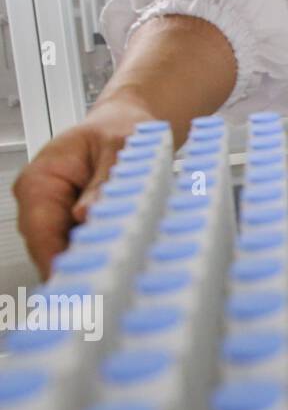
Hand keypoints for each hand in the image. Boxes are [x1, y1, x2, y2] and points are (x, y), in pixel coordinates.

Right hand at [13, 91, 160, 279]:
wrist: (126, 124)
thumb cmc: (117, 128)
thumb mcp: (119, 146)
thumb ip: (105, 179)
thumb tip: (87, 213)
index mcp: (41, 179)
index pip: (39, 228)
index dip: (54, 257)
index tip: (74, 278)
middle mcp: (43, 201)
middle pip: (50, 247)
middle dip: (76, 266)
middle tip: (103, 286)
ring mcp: (60, 215)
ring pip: (68, 252)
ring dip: (91, 264)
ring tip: (118, 276)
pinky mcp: (79, 225)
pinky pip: (86, 247)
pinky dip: (102, 255)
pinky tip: (122, 264)